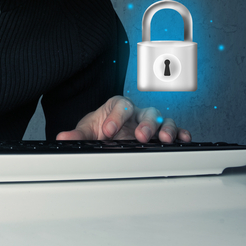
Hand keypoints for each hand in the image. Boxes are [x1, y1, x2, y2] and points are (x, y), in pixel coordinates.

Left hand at [56, 96, 190, 142]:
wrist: (109, 132)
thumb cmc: (102, 127)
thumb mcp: (88, 130)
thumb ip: (77, 134)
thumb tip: (62, 138)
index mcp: (118, 106)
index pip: (120, 105)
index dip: (115, 117)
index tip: (107, 132)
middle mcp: (138, 112)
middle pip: (146, 111)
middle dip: (145, 123)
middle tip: (140, 136)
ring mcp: (151, 122)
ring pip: (163, 119)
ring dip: (165, 128)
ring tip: (163, 139)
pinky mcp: (161, 132)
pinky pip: (176, 130)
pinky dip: (181, 133)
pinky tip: (183, 140)